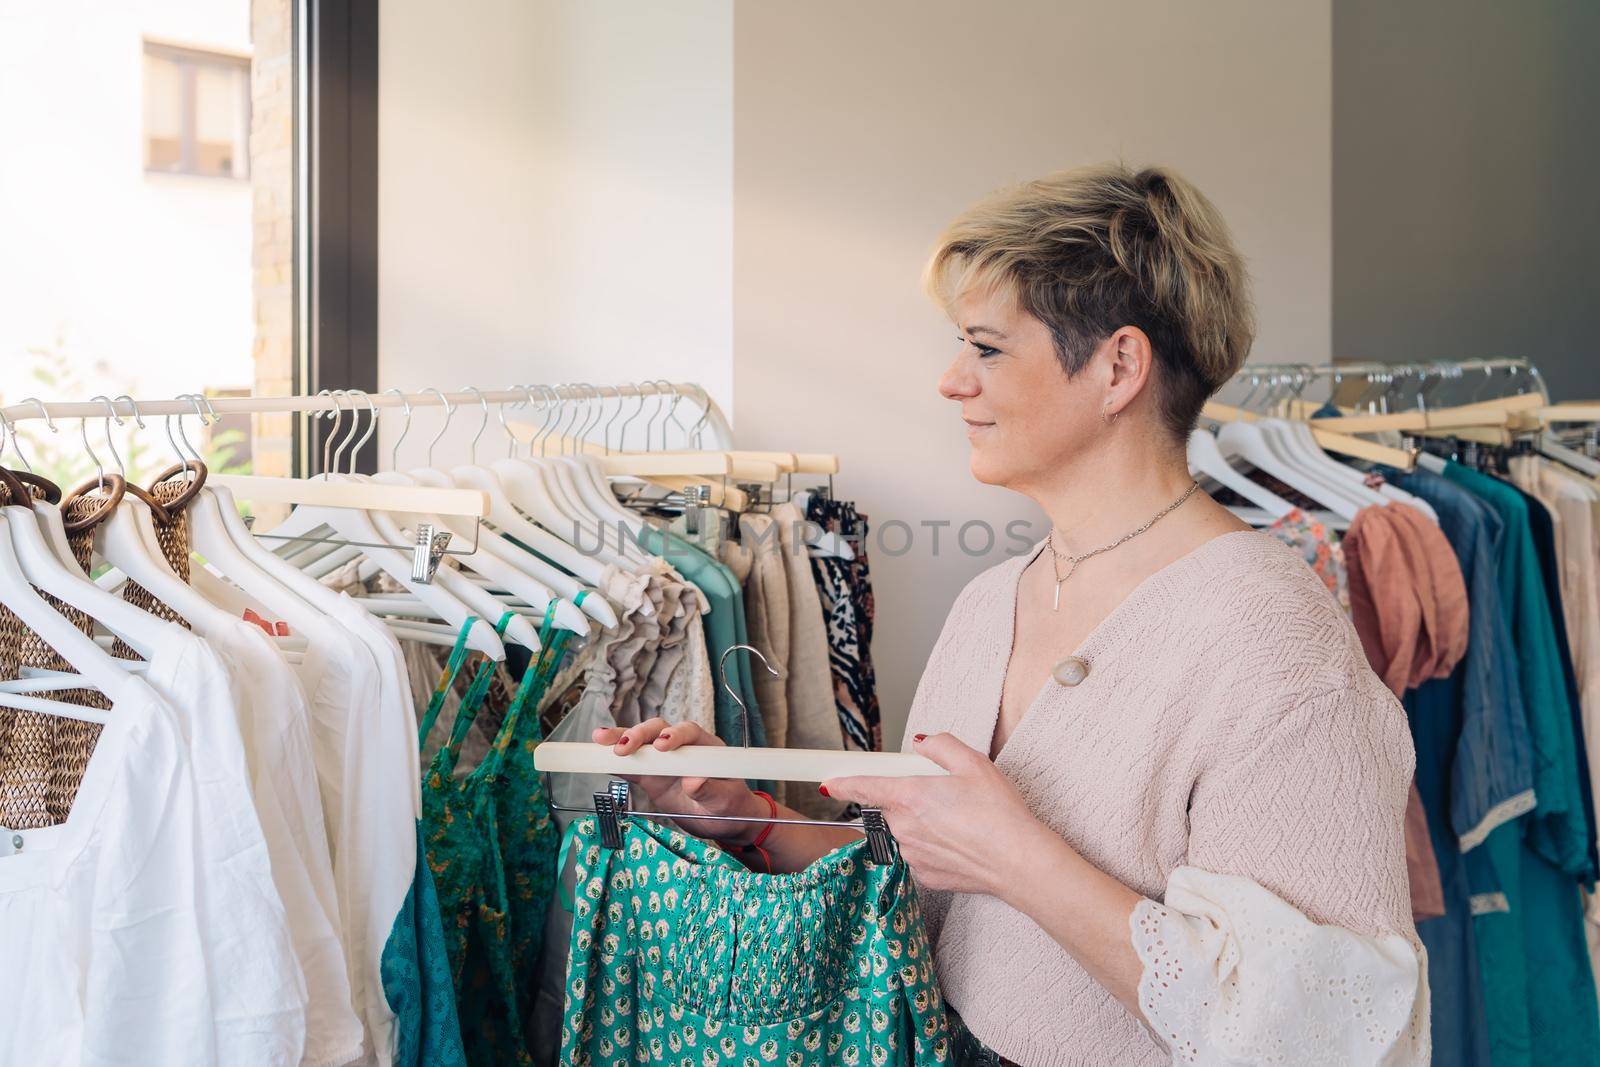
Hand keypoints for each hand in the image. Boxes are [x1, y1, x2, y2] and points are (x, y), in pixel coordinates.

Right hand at [592, 718, 770, 846]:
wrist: (725, 821)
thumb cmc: (731, 806)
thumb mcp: (727, 802)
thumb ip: (712, 791)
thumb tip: (693, 782)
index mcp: (705, 747)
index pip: (688, 732)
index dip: (674, 735)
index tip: (662, 745)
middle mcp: (682, 748)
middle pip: (658, 731)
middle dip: (640, 735)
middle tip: (623, 747)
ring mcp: (664, 761)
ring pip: (641, 743)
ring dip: (621, 739)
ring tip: (600, 740)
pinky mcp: (651, 776)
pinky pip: (632, 766)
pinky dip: (616, 762)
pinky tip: (598, 757)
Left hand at [821, 732, 1059, 898]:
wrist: (1018, 862)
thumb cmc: (999, 813)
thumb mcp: (974, 763)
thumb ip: (941, 745)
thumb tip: (922, 743)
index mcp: (910, 796)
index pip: (865, 787)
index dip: (844, 783)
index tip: (829, 782)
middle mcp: (904, 828)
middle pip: (891, 808)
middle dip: (908, 799)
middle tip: (944, 796)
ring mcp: (912, 855)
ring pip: (904, 832)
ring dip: (920, 825)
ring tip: (958, 823)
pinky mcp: (924, 876)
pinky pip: (917, 855)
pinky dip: (931, 847)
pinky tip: (958, 844)